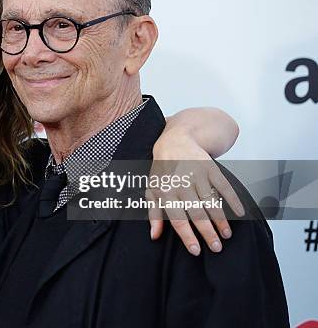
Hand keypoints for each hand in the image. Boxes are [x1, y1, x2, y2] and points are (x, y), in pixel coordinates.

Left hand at [148, 131, 244, 255]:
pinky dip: (233, 199)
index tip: (196, 250)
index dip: (187, 236)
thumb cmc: (162, 170)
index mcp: (166, 192)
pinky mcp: (211, 168)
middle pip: (197, 213)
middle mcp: (182, 184)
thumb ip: (154, 213)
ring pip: (211, 202)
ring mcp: (197, 175)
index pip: (177, 219)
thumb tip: (154, 236)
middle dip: (207, 232)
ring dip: (221, 220)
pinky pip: (224, 186)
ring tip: (226, 235)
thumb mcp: (152, 189)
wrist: (175, 141)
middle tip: (216, 248)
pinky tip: (239, 213)